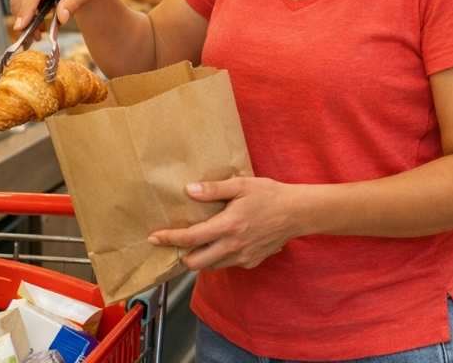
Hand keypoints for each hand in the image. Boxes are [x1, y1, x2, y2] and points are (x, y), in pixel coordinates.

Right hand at [10, 0, 106, 29]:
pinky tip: (38, 26)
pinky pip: (19, 3)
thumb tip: (61, 18)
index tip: (21, 27)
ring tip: (39, 34)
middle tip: (34, 38)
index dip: (26, 10)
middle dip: (24, 19)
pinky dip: (26, 16)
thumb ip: (72, 4)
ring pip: (17, 2)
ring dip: (25, 19)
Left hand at [148, 177, 302, 270]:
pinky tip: (222, 243)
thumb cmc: (270, 195)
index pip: (191, 238)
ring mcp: (243, 257)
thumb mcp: (241, 185)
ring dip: (200, 258)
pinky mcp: (252, 262)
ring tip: (198, 243)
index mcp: (228, 226)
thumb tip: (188, 190)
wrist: (298, 213)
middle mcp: (233, 246)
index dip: (170, 239)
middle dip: (182, 256)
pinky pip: (228, 264)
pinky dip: (219, 258)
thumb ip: (214, 190)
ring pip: (211, 266)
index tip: (154, 238)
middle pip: (196, 263)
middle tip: (177, 244)